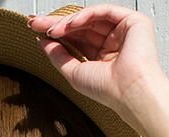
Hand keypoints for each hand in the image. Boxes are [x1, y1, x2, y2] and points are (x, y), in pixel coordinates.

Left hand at [27, 4, 165, 118]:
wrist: (129, 92)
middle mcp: (113, 43)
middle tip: (36, 24)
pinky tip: (69, 24)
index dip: (57, 34)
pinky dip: (85, 15)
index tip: (36, 32)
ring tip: (51, 29)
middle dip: (57, 24)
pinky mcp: (133, 22)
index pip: (77, 40)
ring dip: (68, 22)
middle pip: (81, 27)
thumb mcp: (74, 73)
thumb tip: (42, 42)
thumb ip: (58, 56)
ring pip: (90, 18)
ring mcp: (123, 31)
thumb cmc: (107, 89)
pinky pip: (104, 11)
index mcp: (103, 57)